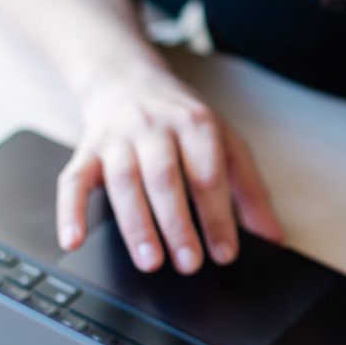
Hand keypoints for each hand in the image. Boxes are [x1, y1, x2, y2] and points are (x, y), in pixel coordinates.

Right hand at [55, 64, 285, 274]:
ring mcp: (118, 138)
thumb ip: (250, 191)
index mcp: (196, 124)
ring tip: (150, 261)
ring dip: (136, 225)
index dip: (218, 215)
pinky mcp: (87, 150)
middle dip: (177, 224)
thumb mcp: (227, 143)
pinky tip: (74, 240)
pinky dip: (70, 211)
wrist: (128, 80)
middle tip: (190, 264)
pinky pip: (73, 180)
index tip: (225, 253)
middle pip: (165, 177)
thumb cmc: (184, 120)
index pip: (208, 173)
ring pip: (124, 181)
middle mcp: (155, 127)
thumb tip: (275, 236)